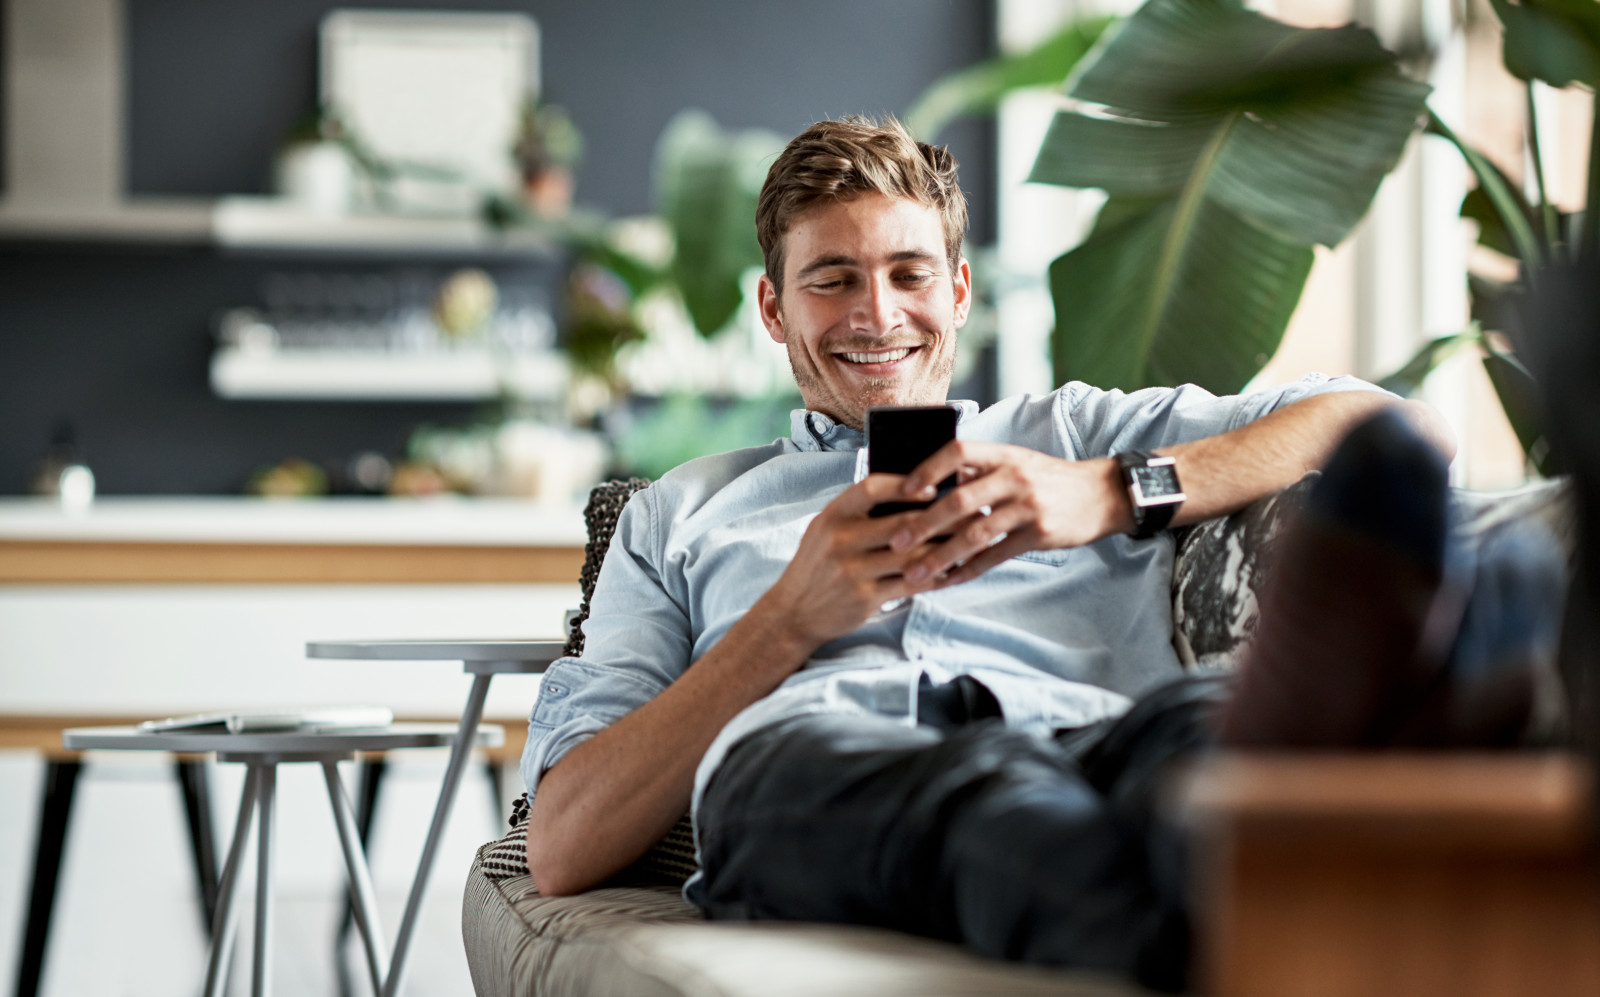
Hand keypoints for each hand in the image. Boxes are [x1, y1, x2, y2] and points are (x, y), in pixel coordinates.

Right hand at [756, 474, 951, 651]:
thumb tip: (911, 492)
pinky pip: (911, 584)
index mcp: (832, 516)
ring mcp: (852, 570)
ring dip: (946, 549)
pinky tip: (952, 571)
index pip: (872, 488)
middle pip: (902, 523)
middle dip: (942, 519)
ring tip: (970, 542)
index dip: (905, 485)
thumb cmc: (819, 565)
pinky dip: (936, 577)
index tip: (935, 488)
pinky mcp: (864, 597)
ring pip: (913, 555)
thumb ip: (859, 513)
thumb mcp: (826, 530)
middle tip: (971, 514)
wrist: (793, 612)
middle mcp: (840, 540)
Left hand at [888, 442, 1130, 585]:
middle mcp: (1014, 477)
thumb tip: (928, 480)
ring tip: (915, 573)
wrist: (1101, 494)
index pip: (958, 452)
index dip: (928, 469)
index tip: (903, 491)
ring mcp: (1028, 507)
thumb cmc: (1048, 479)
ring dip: (941, 556)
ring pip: (975, 534)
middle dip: (923, 524)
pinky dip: (969, 570)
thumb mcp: (1016, 462)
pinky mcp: (1038, 534)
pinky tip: (948, 580)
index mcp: (1003, 454)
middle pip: (959, 500)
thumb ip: (977, 470)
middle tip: (895, 542)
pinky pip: (995, 555)